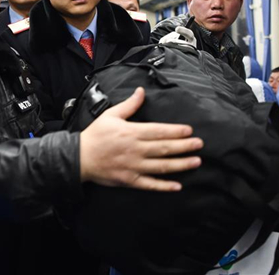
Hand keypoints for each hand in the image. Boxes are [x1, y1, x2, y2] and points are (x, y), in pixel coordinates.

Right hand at [80, 87, 202, 191]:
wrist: (79, 158)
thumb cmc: (95, 135)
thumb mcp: (111, 115)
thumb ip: (129, 105)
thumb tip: (141, 92)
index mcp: (131, 133)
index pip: (159, 131)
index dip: (175, 131)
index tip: (189, 130)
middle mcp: (135, 150)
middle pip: (164, 148)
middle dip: (184, 146)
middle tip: (199, 144)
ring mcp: (133, 167)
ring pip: (161, 167)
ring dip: (180, 165)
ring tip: (195, 162)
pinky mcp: (129, 180)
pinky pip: (150, 185)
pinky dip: (164, 186)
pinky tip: (177, 186)